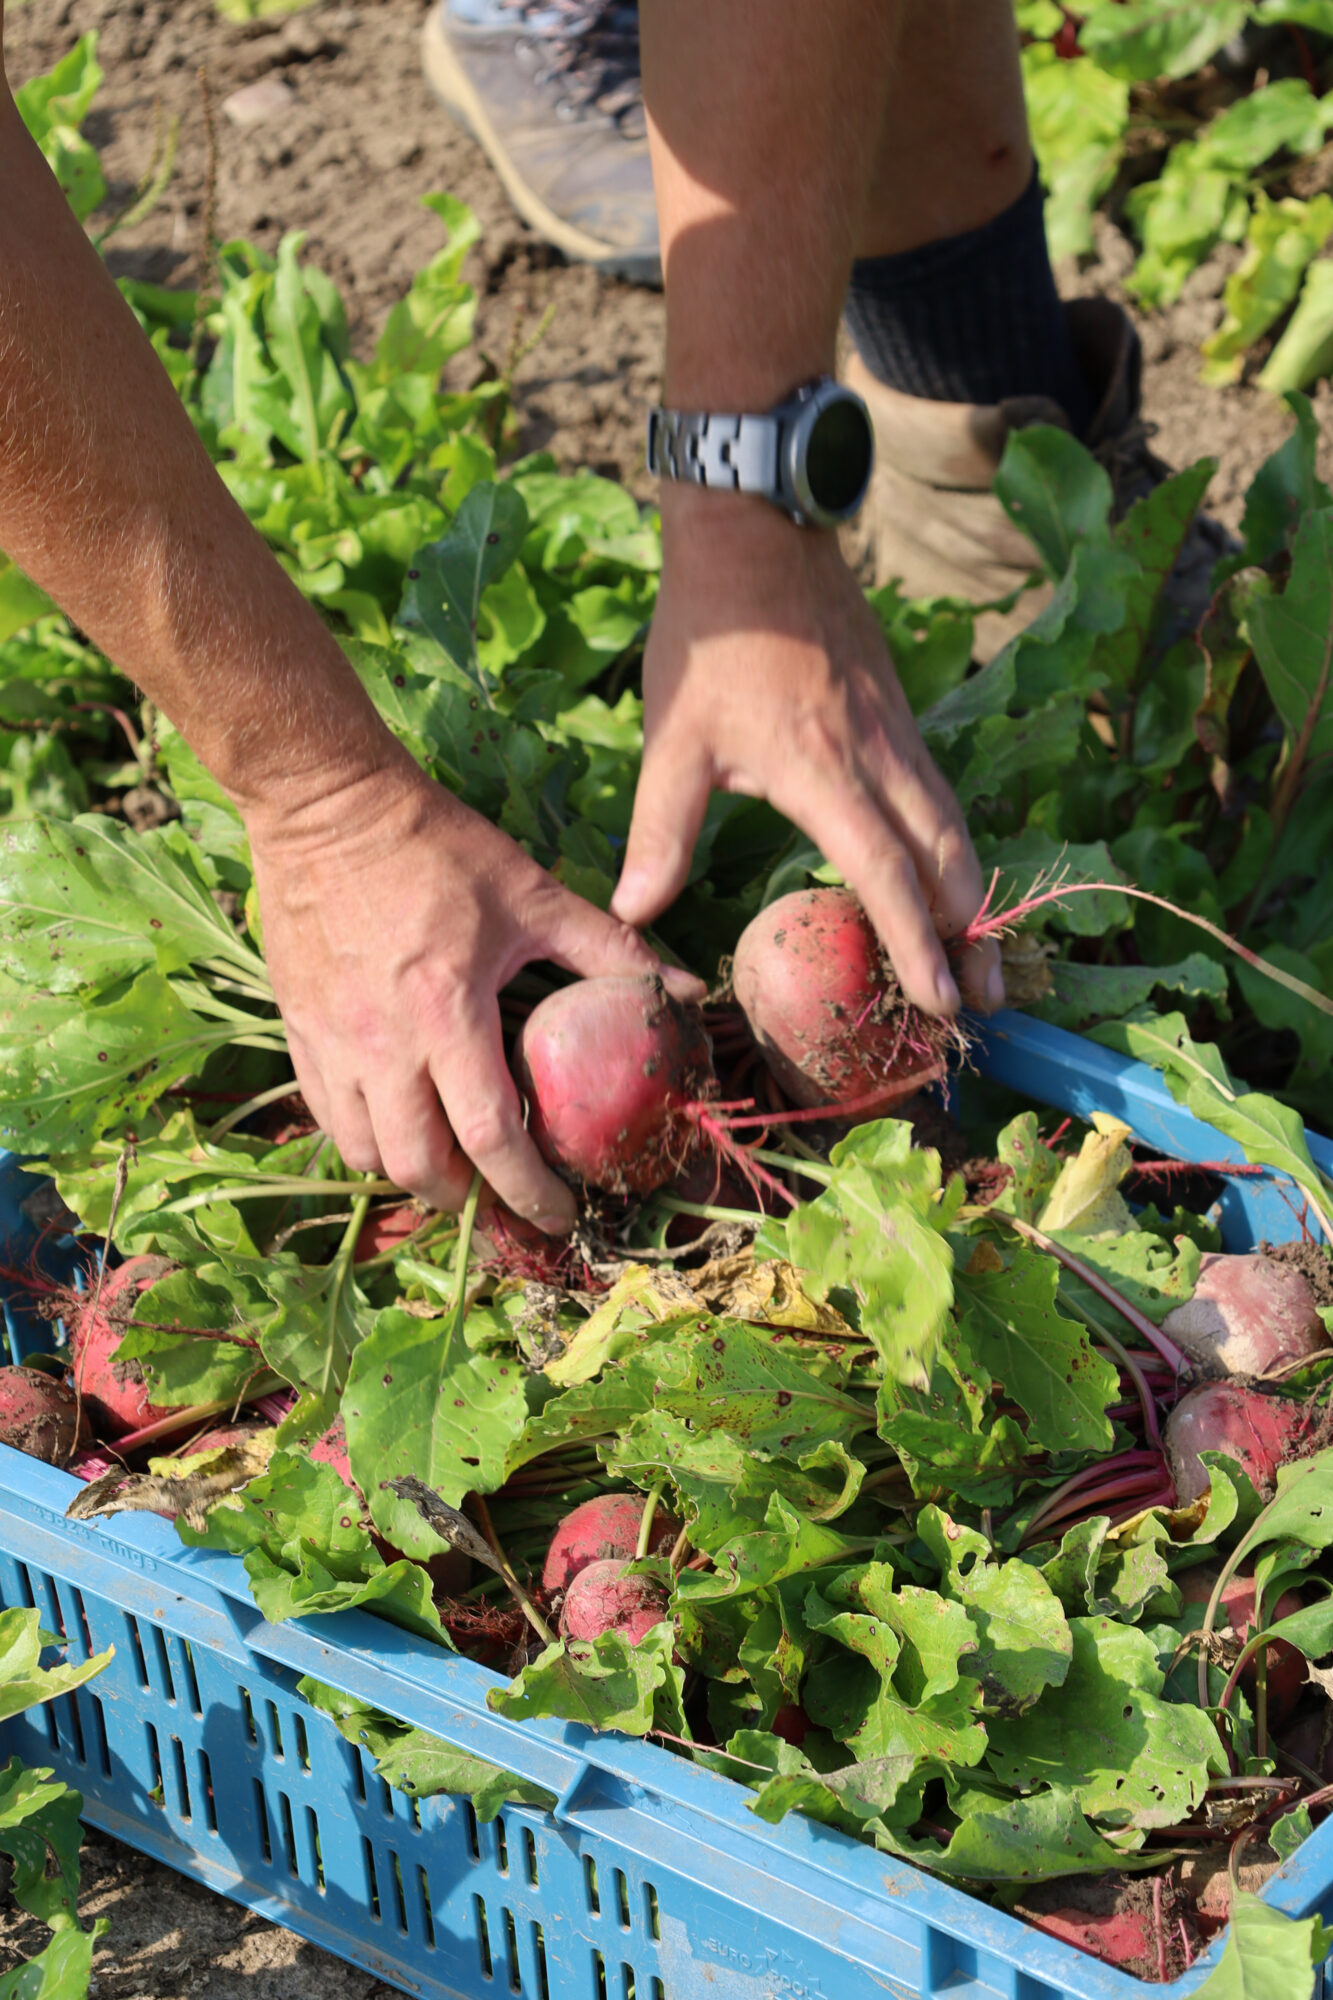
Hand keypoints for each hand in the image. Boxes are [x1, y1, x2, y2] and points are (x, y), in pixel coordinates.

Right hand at [246, 760, 695, 1230]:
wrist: (327, 805)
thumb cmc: (437, 846)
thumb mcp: (532, 892)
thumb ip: (610, 950)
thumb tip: (685, 988)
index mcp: (444, 1012)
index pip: (488, 1137)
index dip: (528, 1190)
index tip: (560, 1214)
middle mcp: (379, 1042)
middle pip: (419, 1166)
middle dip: (468, 1200)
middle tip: (506, 1197)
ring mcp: (330, 1041)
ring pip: (364, 1153)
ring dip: (413, 1172)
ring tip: (453, 1165)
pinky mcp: (297, 1029)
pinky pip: (326, 1115)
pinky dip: (365, 1137)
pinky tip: (400, 1123)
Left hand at [611, 487, 1002, 1015]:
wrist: (757, 534)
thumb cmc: (711, 638)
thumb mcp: (672, 738)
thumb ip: (658, 830)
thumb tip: (633, 912)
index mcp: (824, 771)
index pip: (885, 872)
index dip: (914, 941)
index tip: (937, 999)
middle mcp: (880, 758)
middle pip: (948, 861)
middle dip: (969, 935)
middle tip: (978, 1001)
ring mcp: (900, 735)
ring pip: (956, 829)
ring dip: (972, 897)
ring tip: (978, 956)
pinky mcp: (902, 717)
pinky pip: (941, 797)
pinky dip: (953, 851)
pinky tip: (946, 883)